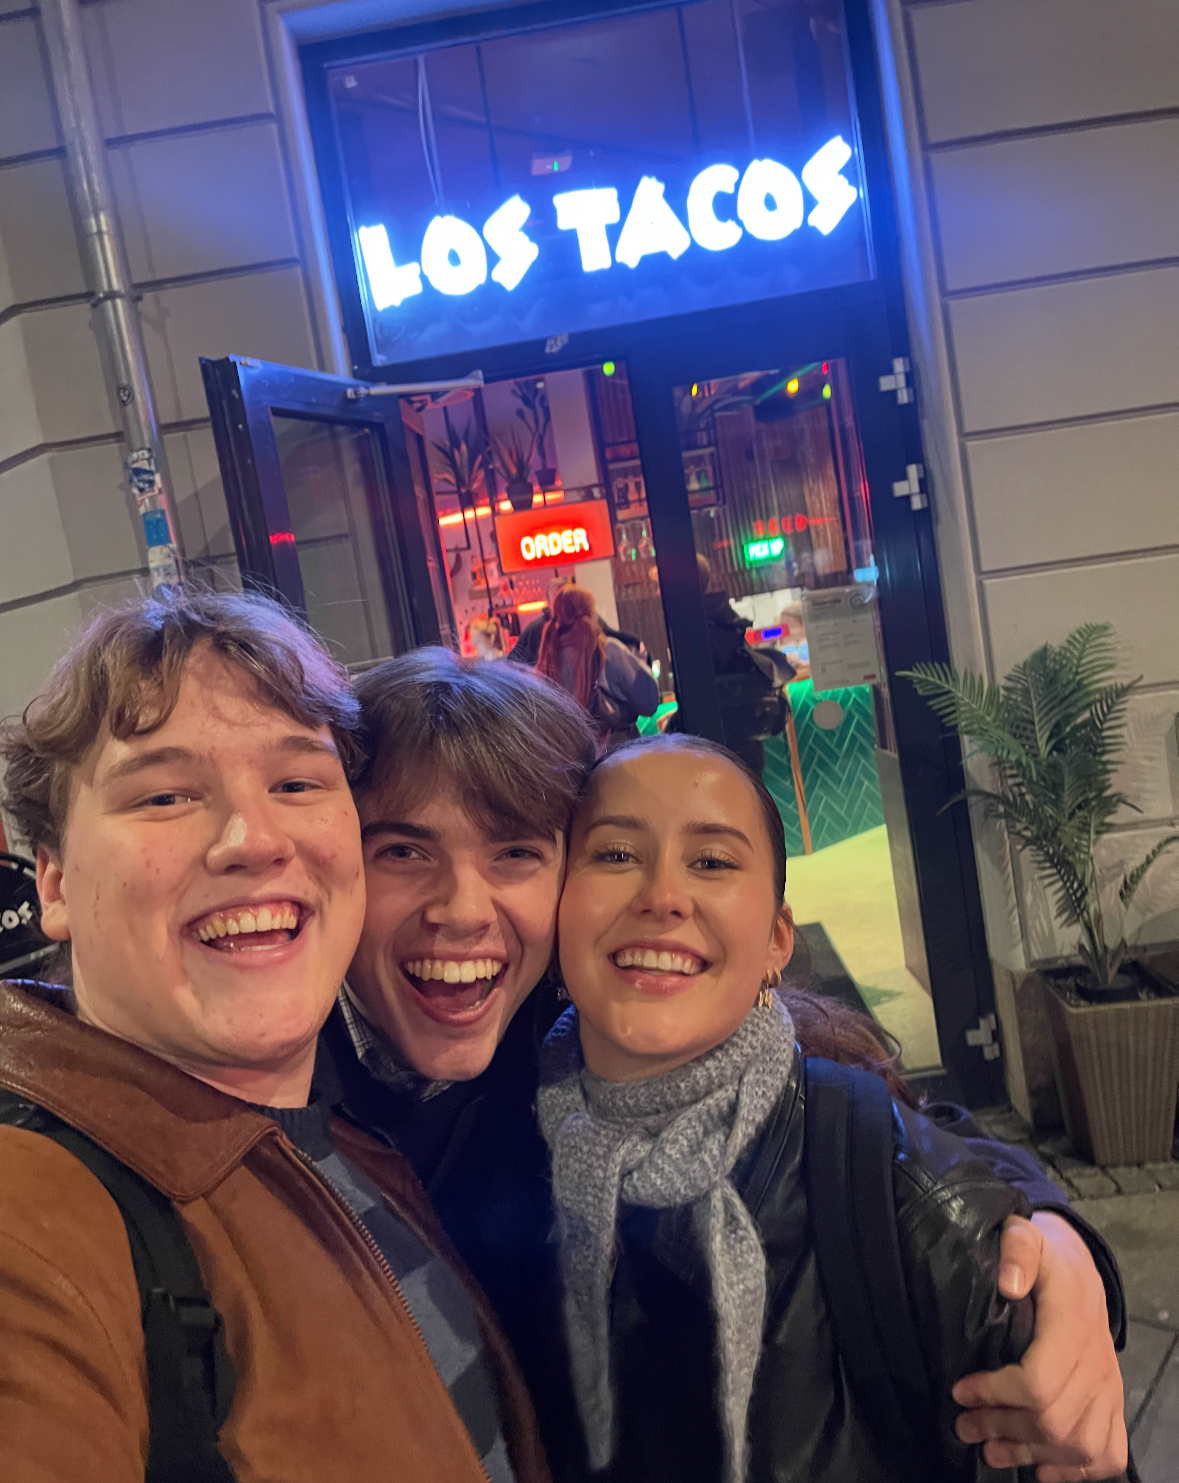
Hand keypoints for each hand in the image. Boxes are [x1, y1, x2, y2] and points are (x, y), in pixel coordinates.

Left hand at [952, 1212, 1126, 1480]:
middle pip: (1054, 1420)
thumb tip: (1008, 1284)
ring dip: (1032, 1454)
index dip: (997, 1394)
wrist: (1080, 1267)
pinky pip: (1108, 1451)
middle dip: (1002, 1427)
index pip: (1039, 1381)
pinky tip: (1041, 1469)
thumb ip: (1016, 1249)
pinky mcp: (1111, 1401)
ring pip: (1080, 1444)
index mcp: (1072, 1325)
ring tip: (990, 1449)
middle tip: (963, 1426)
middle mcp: (1096, 1362)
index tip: (961, 1390)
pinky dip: (1077, 1471)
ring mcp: (1108, 1386)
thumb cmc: (1044, 1253)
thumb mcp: (1024, 1233)